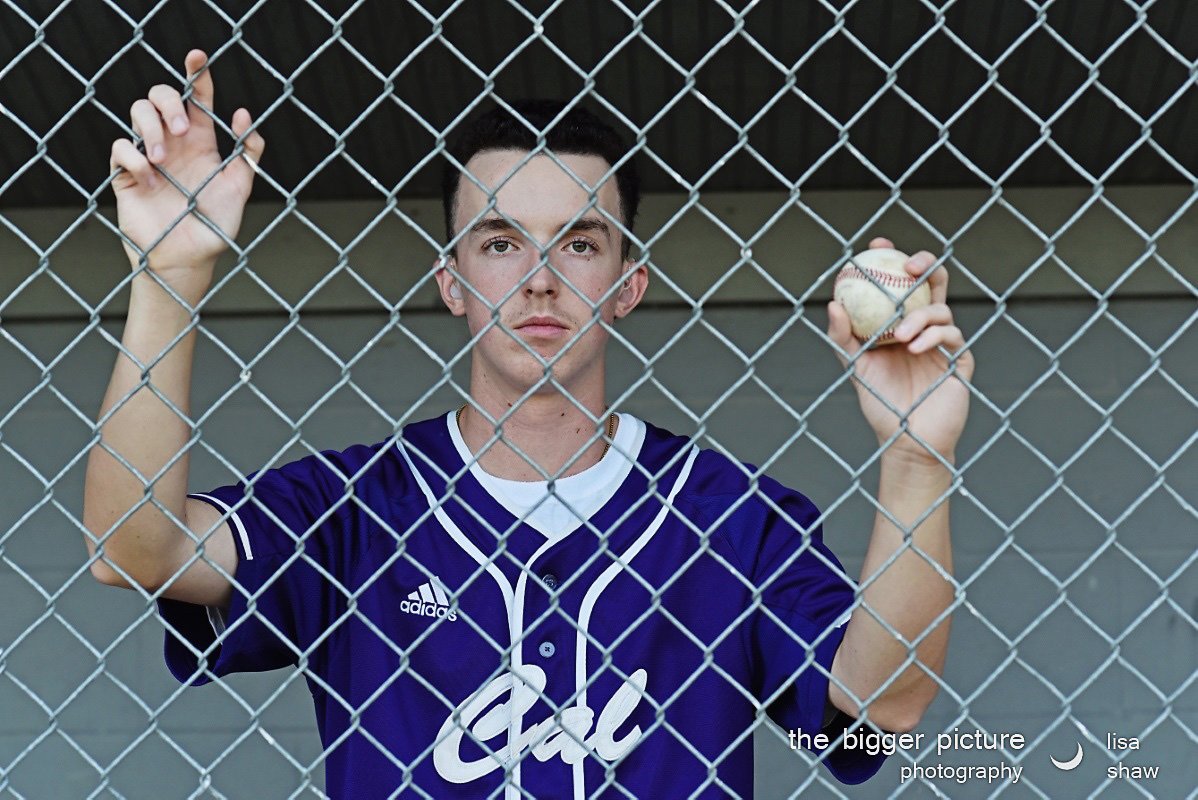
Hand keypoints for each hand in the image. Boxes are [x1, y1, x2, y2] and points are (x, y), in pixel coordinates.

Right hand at [110, 49, 264, 298]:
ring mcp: (149, 157)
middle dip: (170, 102)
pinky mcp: (127, 175)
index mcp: (201, 143)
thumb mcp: (240, 189)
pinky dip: (135, 158)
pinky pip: (121, 149)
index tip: (197, 57)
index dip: (197, 75)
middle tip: (182, 129)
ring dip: (151, 128)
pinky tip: (151, 179)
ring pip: (136, 113)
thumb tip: (244, 116)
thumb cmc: (215, 226)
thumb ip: (248, 155)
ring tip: (164, 159)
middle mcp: (174, 144)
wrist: (189, 259)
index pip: (196, 100)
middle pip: (160, 96)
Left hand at [826, 238, 975, 462]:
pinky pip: (952, 335)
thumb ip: (842, 336)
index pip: (899, 282)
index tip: (877, 245)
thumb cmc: (880, 403)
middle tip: (909, 265)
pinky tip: (915, 348)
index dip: (892, 257)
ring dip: (920, 315)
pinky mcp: (961, 360)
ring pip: (941, 308)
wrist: (905, 441)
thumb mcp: (855, 366)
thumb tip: (833, 303)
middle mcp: (924, 327)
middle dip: (925, 263)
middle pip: (933, 282)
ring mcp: (944, 342)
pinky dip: (933, 336)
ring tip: (900, 336)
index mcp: (900, 322)